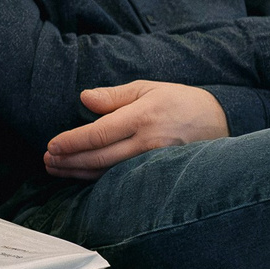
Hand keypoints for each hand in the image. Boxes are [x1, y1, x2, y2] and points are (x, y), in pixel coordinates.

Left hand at [44, 82, 228, 179]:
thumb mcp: (148, 88)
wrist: (221, 122)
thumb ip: (114, 96)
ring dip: (78, 173)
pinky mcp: (159, 173)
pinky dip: (98, 180)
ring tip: (56, 169)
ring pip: (108, 172)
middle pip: (99, 157)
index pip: (99, 133)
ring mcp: (155, 161)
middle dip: (69, 161)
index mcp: (142, 116)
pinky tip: (82, 177)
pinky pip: (123, 179)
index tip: (52, 146)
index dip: (72, 142)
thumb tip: (84, 98)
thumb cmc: (180, 101)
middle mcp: (148, 142)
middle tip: (47, 160)